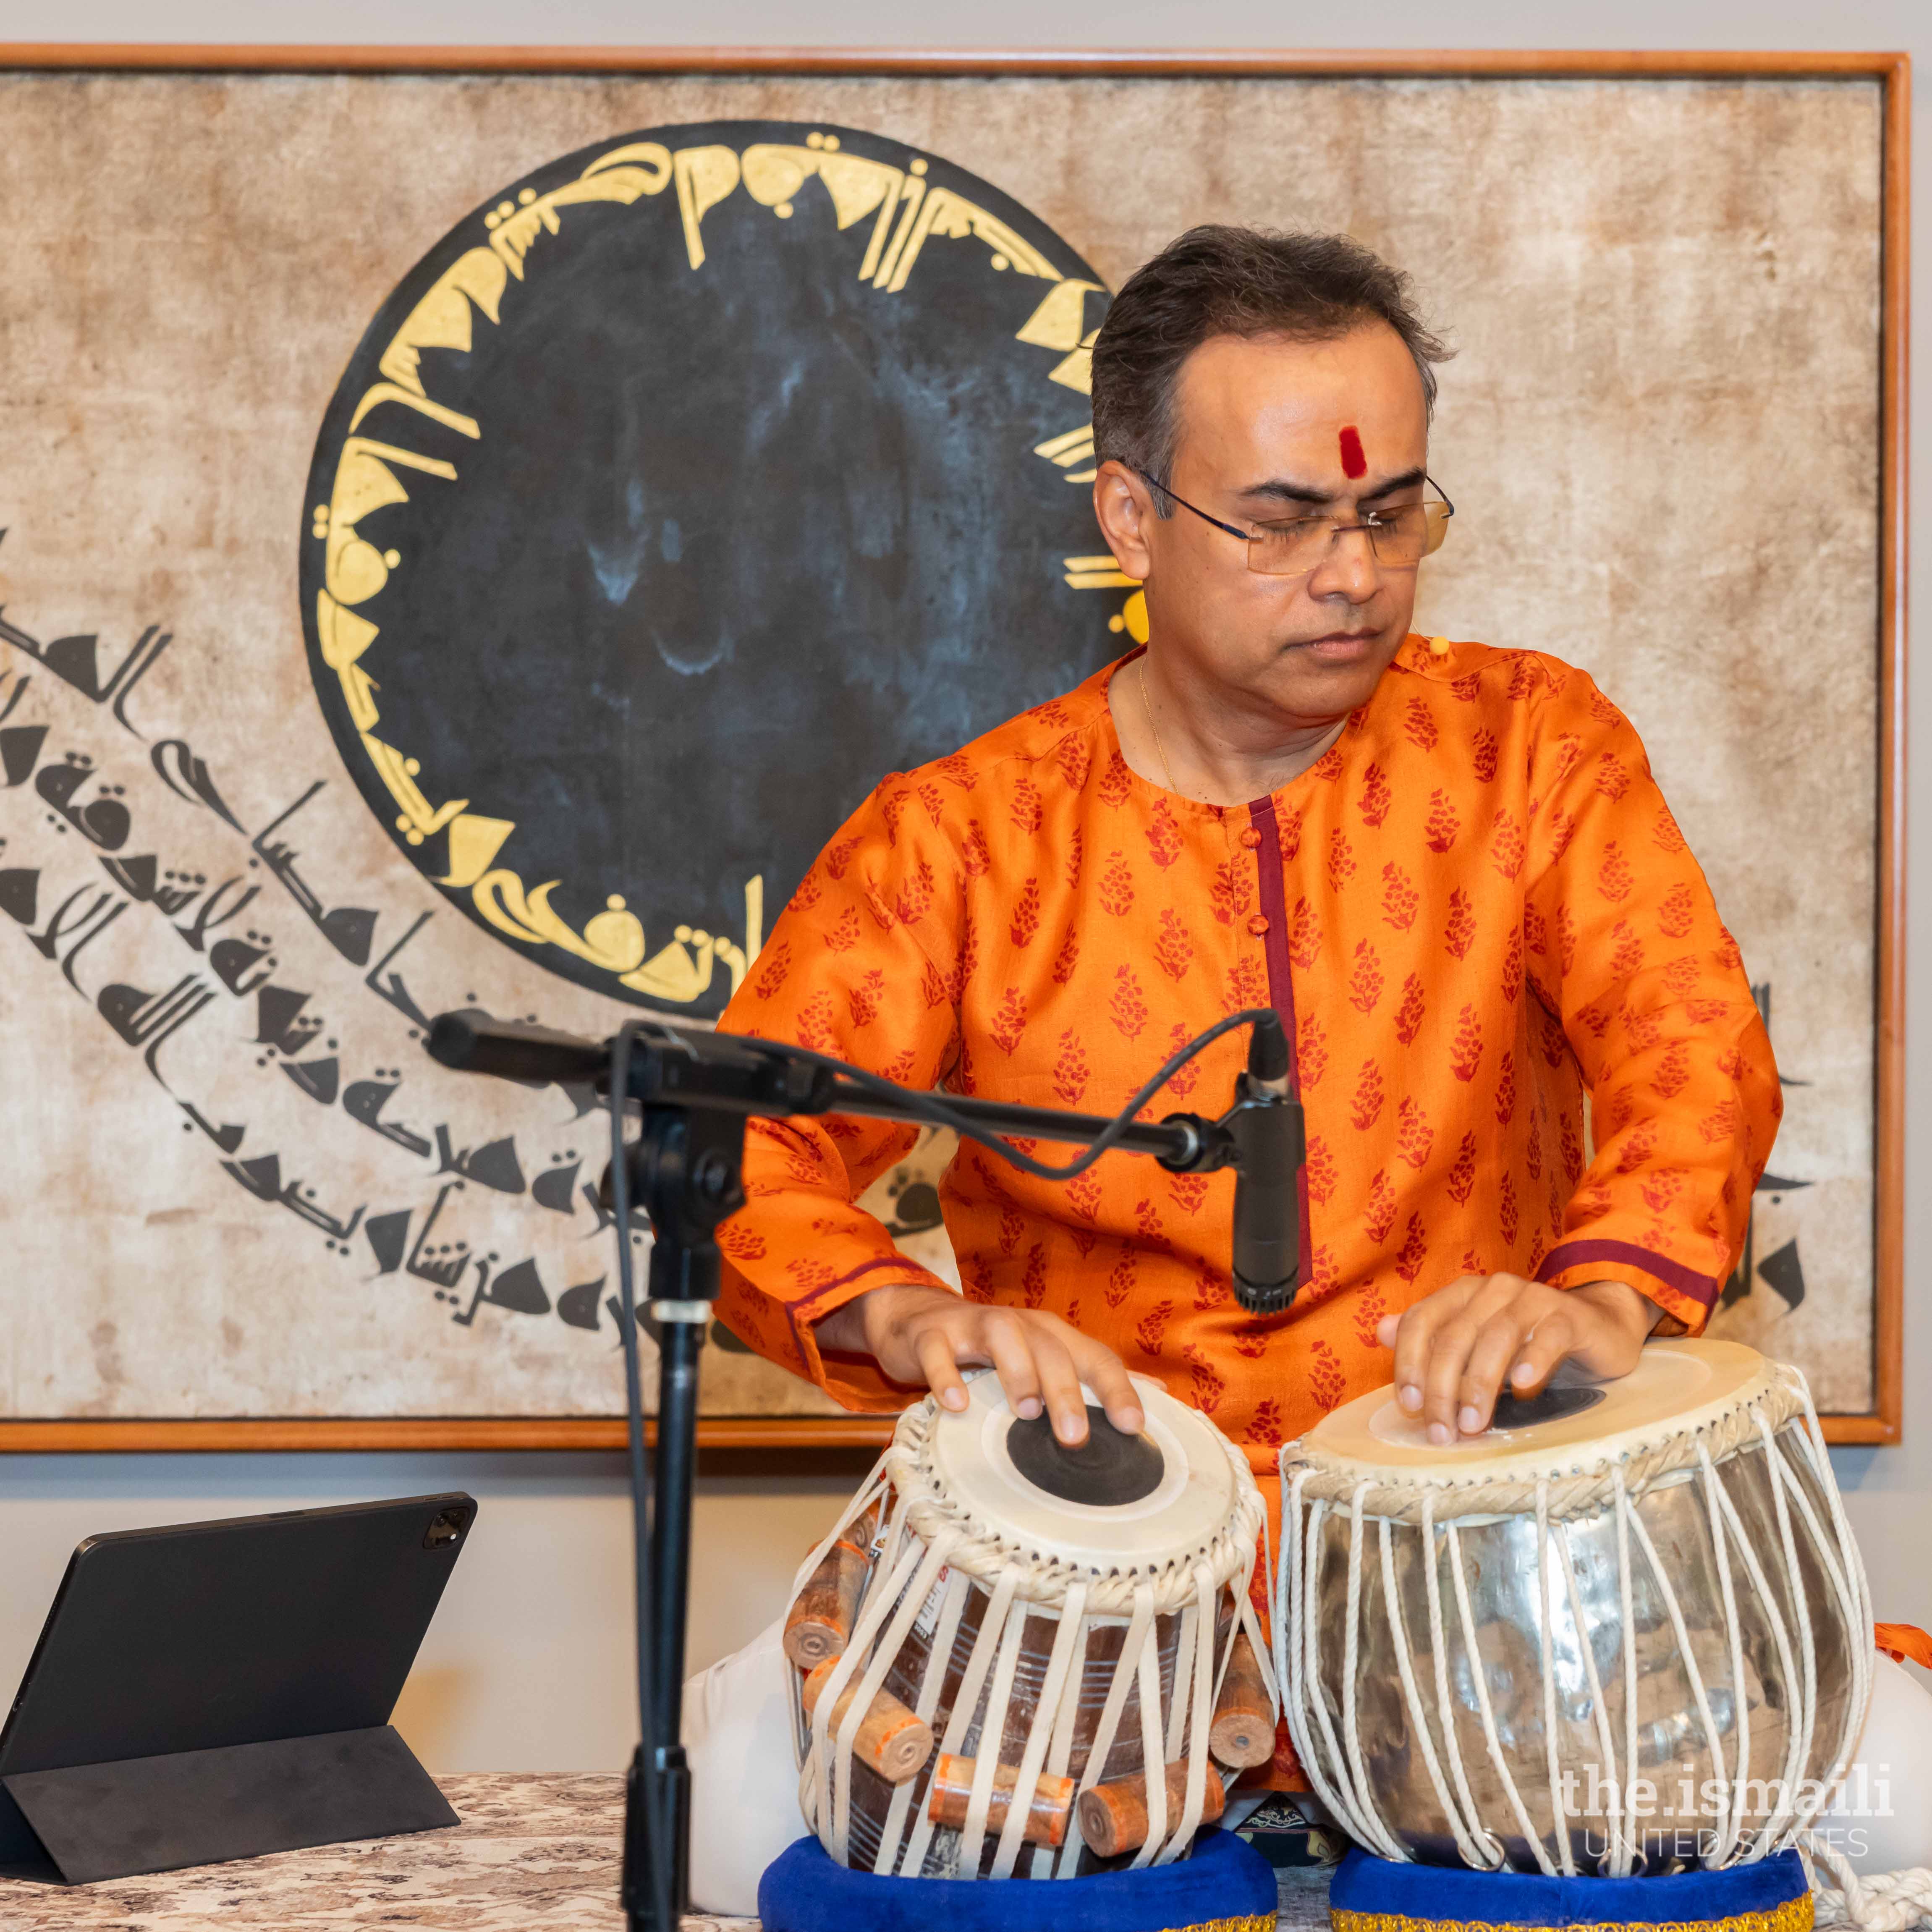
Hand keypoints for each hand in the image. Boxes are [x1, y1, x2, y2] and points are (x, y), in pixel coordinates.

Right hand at [815, 1284, 1143, 1446]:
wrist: (918, 1321)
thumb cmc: (992, 1351)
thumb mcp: (1044, 1358)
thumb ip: (1096, 1375)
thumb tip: (1159, 1392)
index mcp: (1051, 1335)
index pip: (1095, 1356)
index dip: (1118, 1389)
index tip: (1134, 1427)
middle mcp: (1019, 1325)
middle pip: (1051, 1349)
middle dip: (1066, 1392)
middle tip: (1075, 1438)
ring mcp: (972, 1325)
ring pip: (1003, 1336)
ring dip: (1017, 1372)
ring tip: (1025, 1411)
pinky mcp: (931, 1334)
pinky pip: (938, 1350)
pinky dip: (947, 1376)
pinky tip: (956, 1404)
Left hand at [1374, 1274, 1659, 1444]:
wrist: (1597, 1328)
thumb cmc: (1527, 1343)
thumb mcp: (1475, 1343)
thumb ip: (1431, 1339)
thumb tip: (1381, 1331)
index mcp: (1462, 1294)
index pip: (1421, 1321)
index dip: (1409, 1362)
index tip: (1408, 1406)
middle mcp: (1493, 1289)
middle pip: (1455, 1337)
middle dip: (1443, 1387)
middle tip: (1443, 1431)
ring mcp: (1533, 1298)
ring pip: (1496, 1337)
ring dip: (1481, 1384)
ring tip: (1475, 1424)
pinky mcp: (1569, 1317)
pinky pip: (1547, 1337)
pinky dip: (1532, 1361)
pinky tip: (1523, 1388)